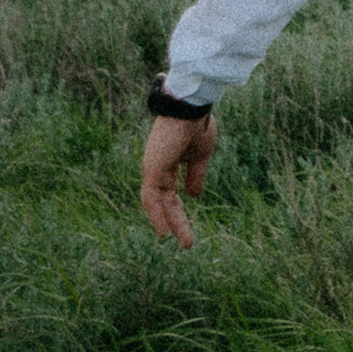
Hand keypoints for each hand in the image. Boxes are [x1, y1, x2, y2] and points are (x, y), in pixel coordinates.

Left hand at [140, 109, 217, 245]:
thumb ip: (196, 176)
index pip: (170, 194)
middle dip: (176, 222)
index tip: (186, 230)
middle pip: (165, 202)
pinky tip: (164, 232)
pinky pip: (151, 197)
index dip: (178, 212)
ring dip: (169, 223)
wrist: (191, 108)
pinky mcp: (152, 168)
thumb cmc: (197, 125)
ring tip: (182, 242)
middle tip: (187, 244)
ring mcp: (153, 168)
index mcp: (169, 163)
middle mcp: (157, 168)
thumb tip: (195, 196)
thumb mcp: (201, 155)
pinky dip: (156, 215)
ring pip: (157, 203)